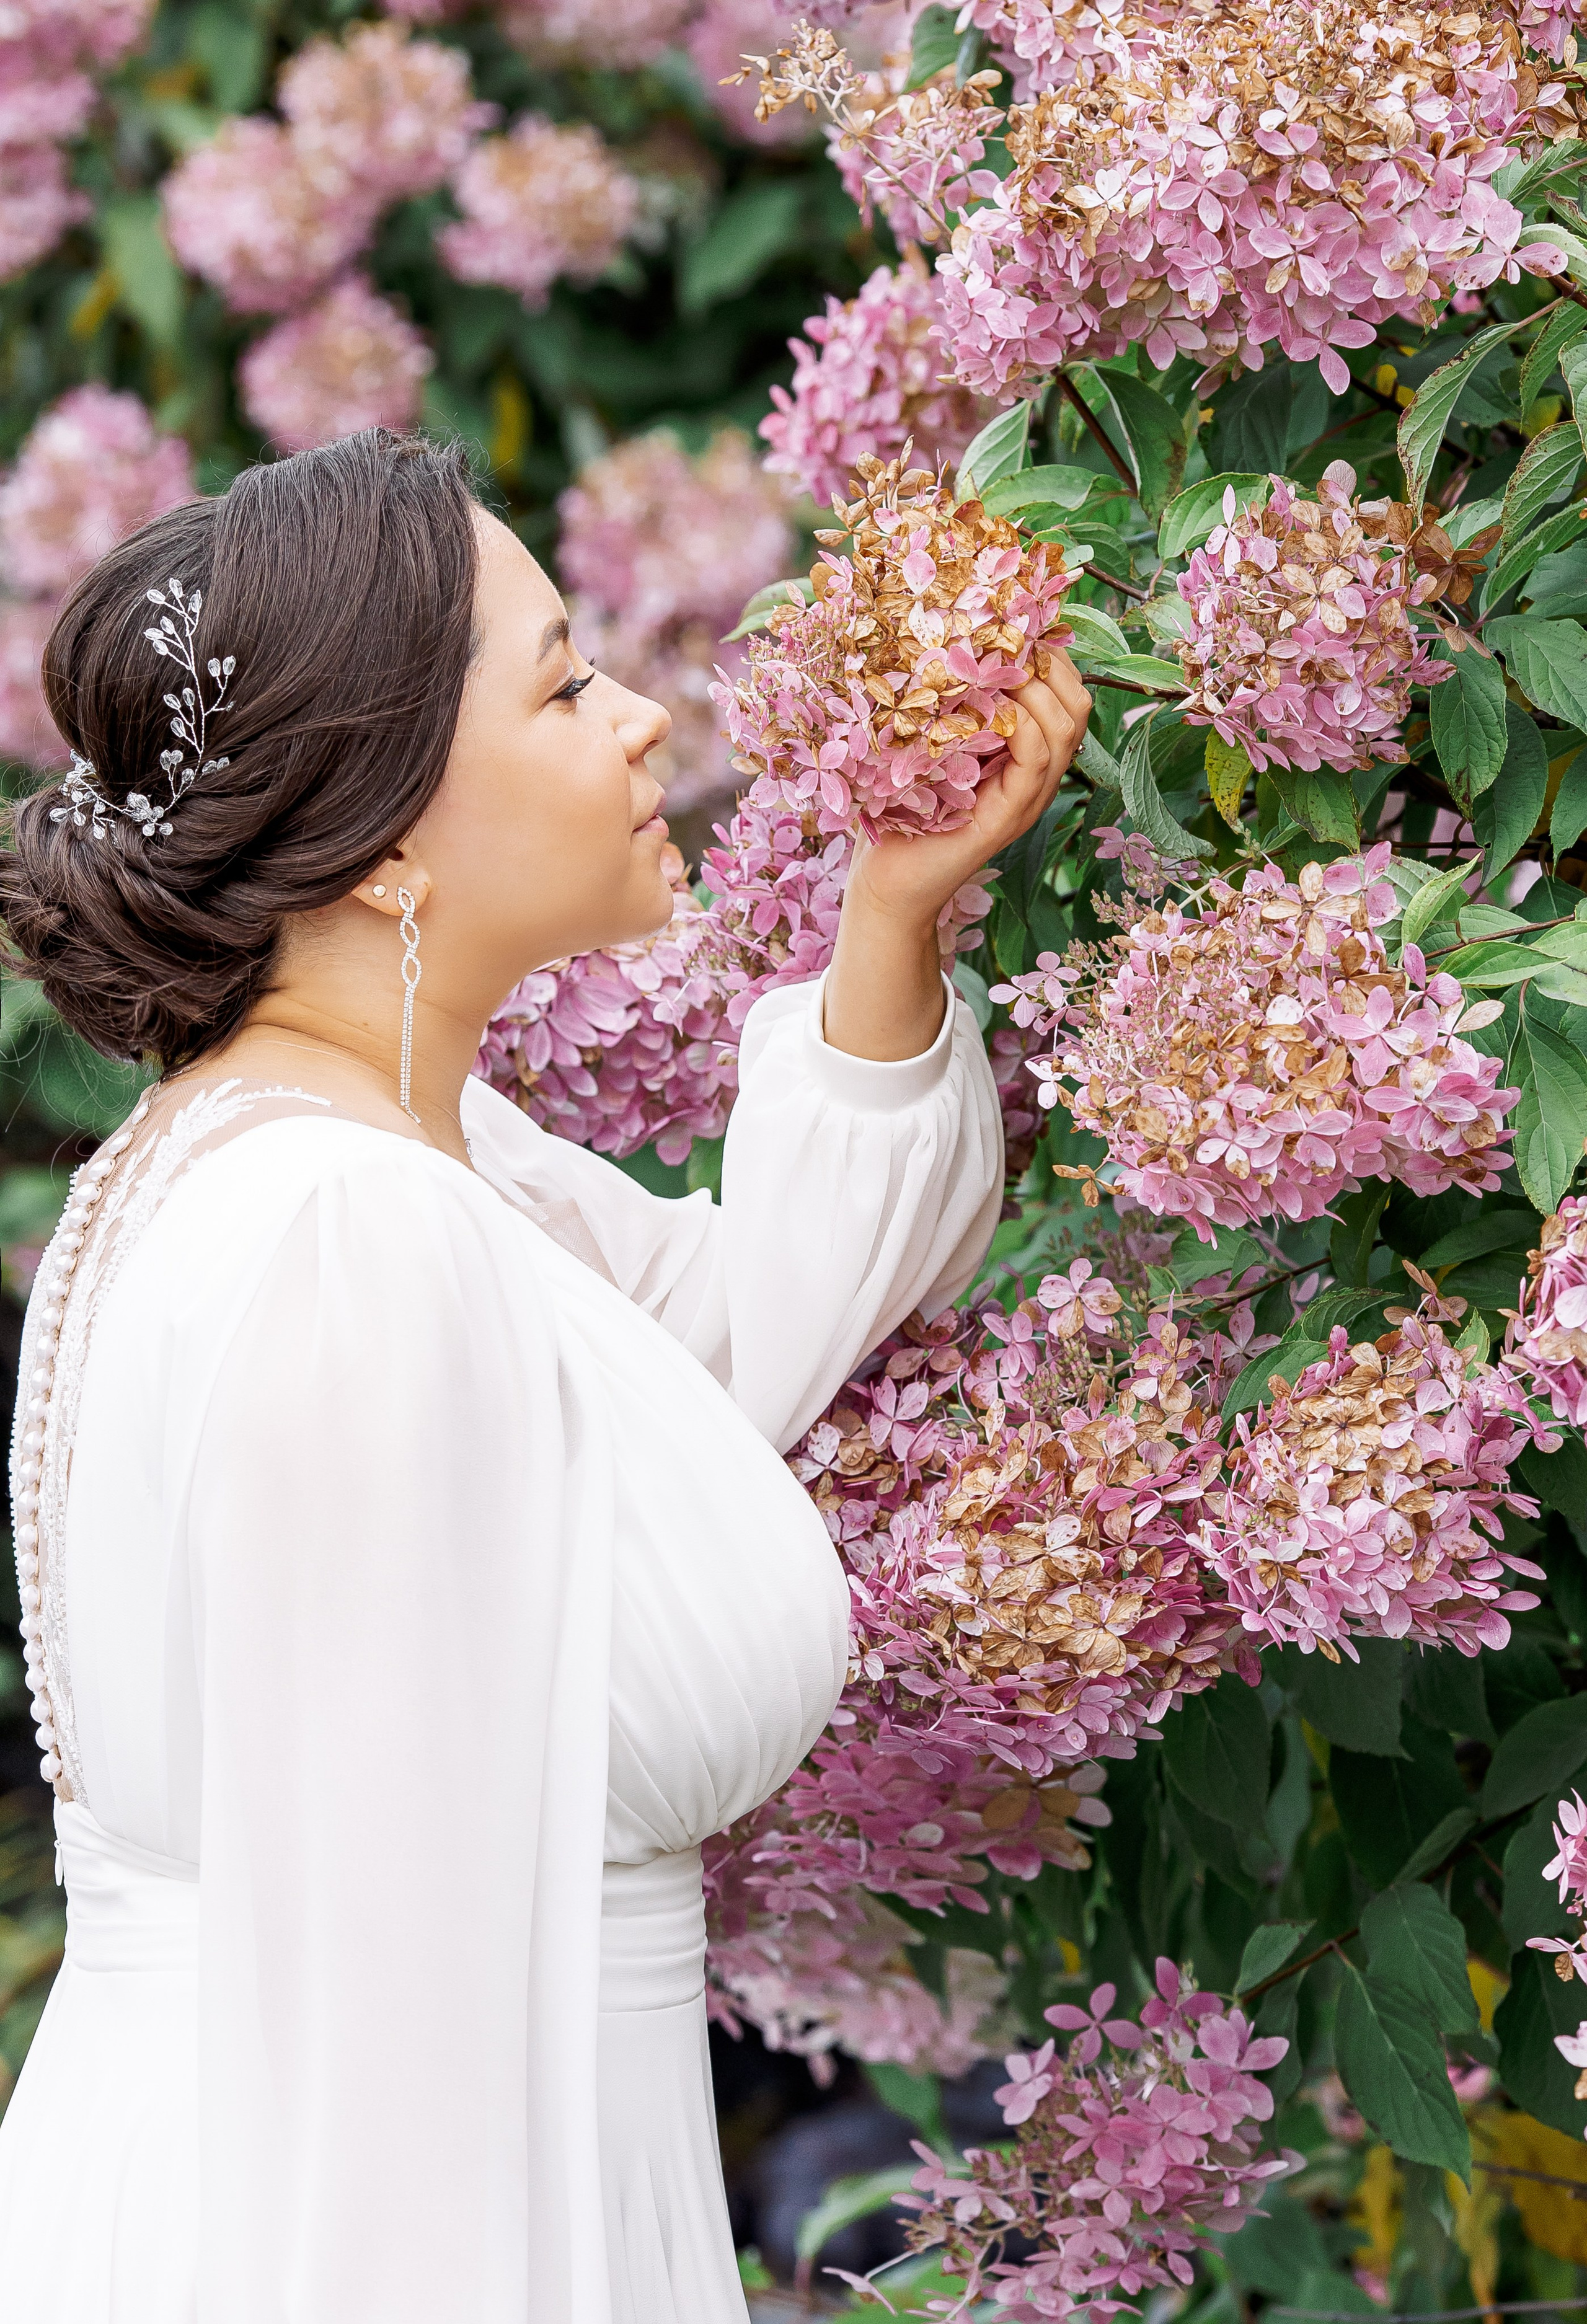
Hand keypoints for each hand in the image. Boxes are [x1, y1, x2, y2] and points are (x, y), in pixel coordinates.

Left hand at [847, 656, 1093, 937]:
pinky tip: (993, 709)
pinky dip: (1021, 726)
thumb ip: (949, 705)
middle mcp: (1034, 777)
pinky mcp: (1006, 820)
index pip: (1065, 692)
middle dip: (1049, 664)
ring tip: (997, 668)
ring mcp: (1025, 800)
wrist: (886, 884)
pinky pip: (1036, 762)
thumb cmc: (900, 812)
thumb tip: (944, 640)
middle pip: (1077, 706)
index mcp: (1023, 755)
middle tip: (1006, 642)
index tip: (1013, 625)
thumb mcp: (929, 746)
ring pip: (1064, 729)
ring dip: (1036, 689)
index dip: (1049, 654)